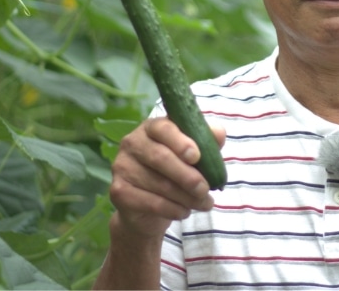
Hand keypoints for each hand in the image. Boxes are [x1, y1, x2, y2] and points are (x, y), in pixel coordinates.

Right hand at [109, 117, 225, 238]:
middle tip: (205, 189)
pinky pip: (149, 202)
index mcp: (152, 127)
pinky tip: (184, 212)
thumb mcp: (195, 155)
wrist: (149, 208)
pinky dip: (172, 209)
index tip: (197, 156)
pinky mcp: (118, 191)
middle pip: (160, 157)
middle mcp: (132, 142)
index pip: (164, 128)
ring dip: (185, 197)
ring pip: (158, 183)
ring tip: (203, 203)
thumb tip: (219, 133)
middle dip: (188, 176)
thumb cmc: (176, 172)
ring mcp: (122, 166)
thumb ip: (207, 141)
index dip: (181, 142)